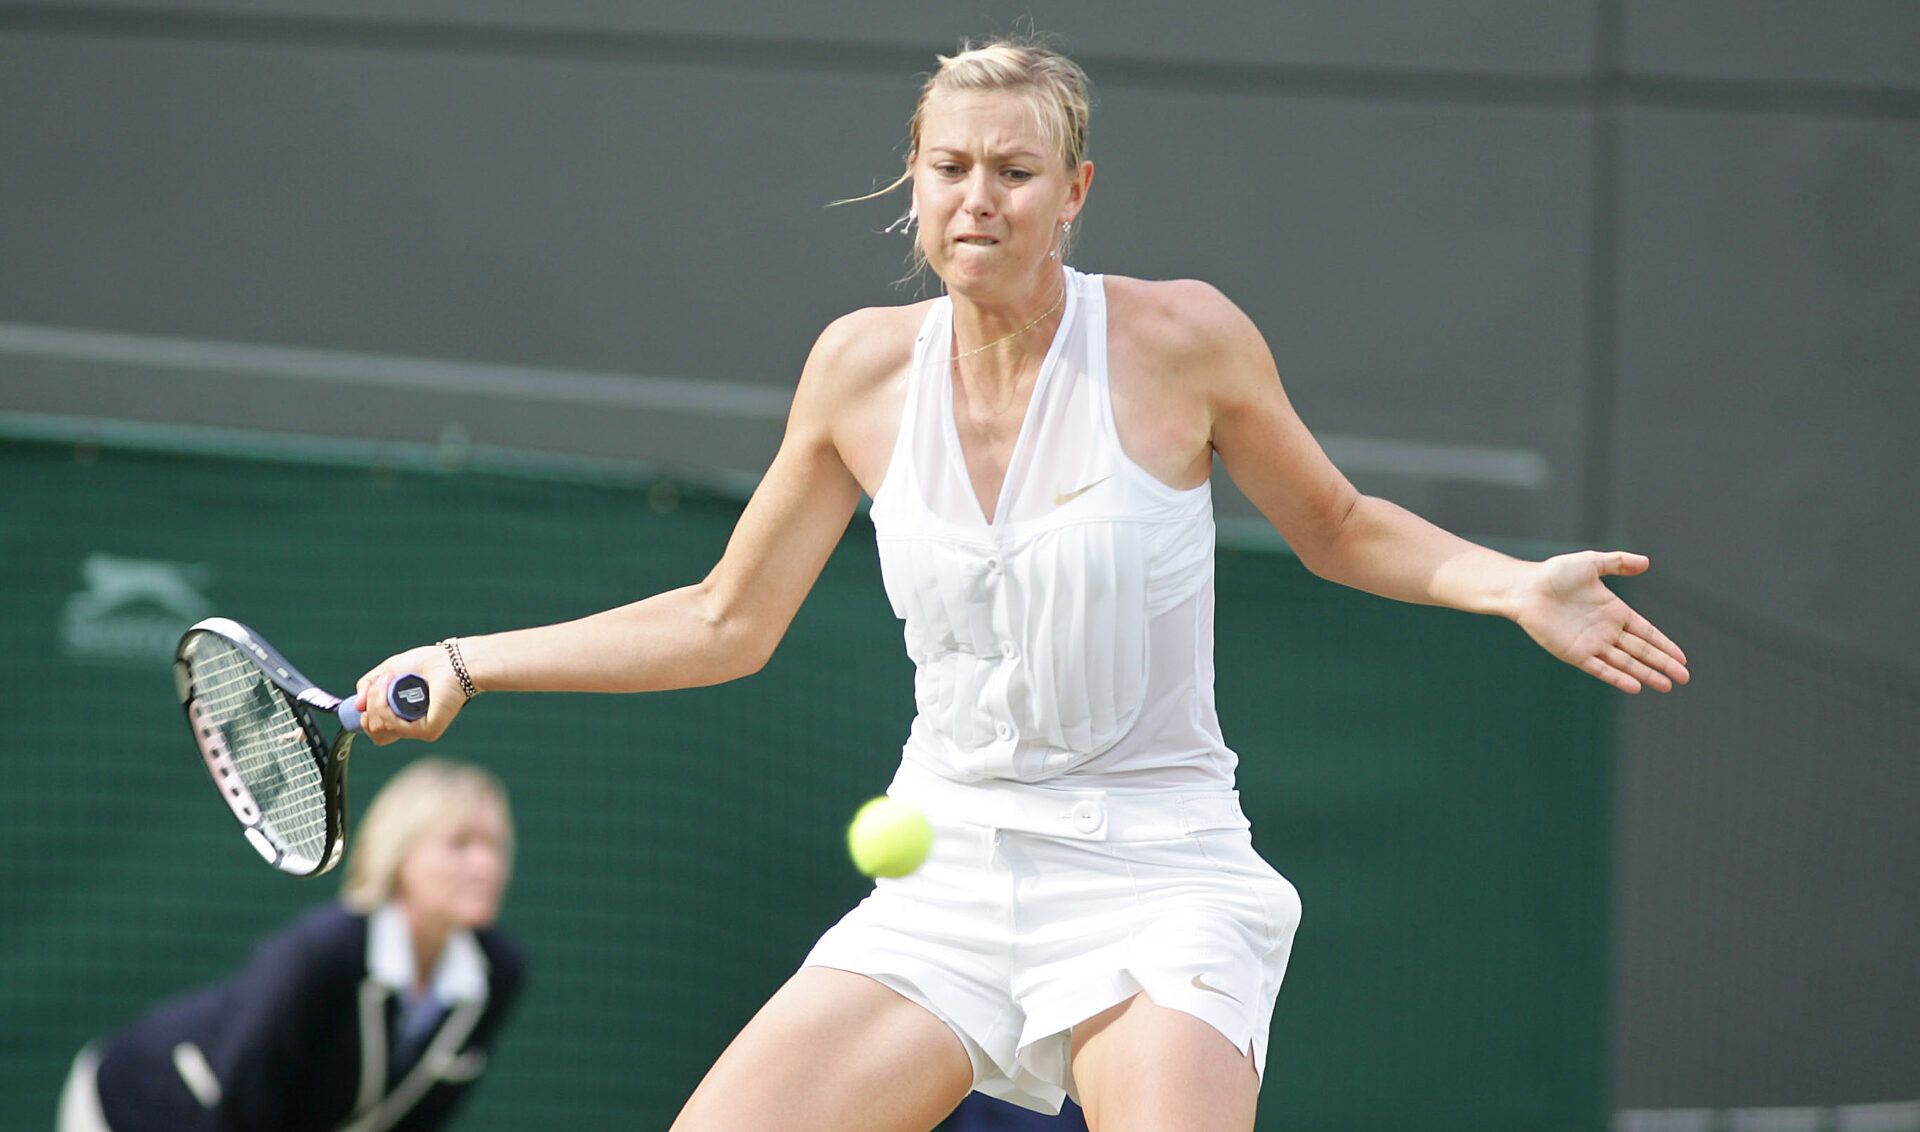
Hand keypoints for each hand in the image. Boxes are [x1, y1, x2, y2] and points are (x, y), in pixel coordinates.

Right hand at [353, 643, 467, 744]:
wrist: (450, 661)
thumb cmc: (426, 663)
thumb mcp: (388, 670)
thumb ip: (368, 685)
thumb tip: (358, 706)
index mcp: (403, 716)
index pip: (377, 731)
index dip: (365, 718)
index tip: (364, 702)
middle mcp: (411, 726)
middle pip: (375, 732)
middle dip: (369, 707)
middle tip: (379, 685)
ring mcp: (419, 730)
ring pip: (380, 729)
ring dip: (376, 702)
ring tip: (387, 681)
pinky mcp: (428, 731)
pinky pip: (394, 726)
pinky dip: (385, 706)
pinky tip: (392, 687)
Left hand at [1513, 551, 1689, 692]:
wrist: (1526, 588)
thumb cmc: (1555, 574)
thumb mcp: (1591, 563)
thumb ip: (1618, 563)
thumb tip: (1646, 562)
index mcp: (1615, 612)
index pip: (1647, 632)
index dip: (1665, 645)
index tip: (1683, 659)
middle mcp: (1607, 631)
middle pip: (1641, 651)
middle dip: (1663, 664)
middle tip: (1684, 679)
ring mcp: (1592, 644)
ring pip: (1625, 663)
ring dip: (1646, 674)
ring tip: (1666, 686)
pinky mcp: (1574, 653)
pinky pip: (1600, 668)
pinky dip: (1617, 677)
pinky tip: (1635, 686)